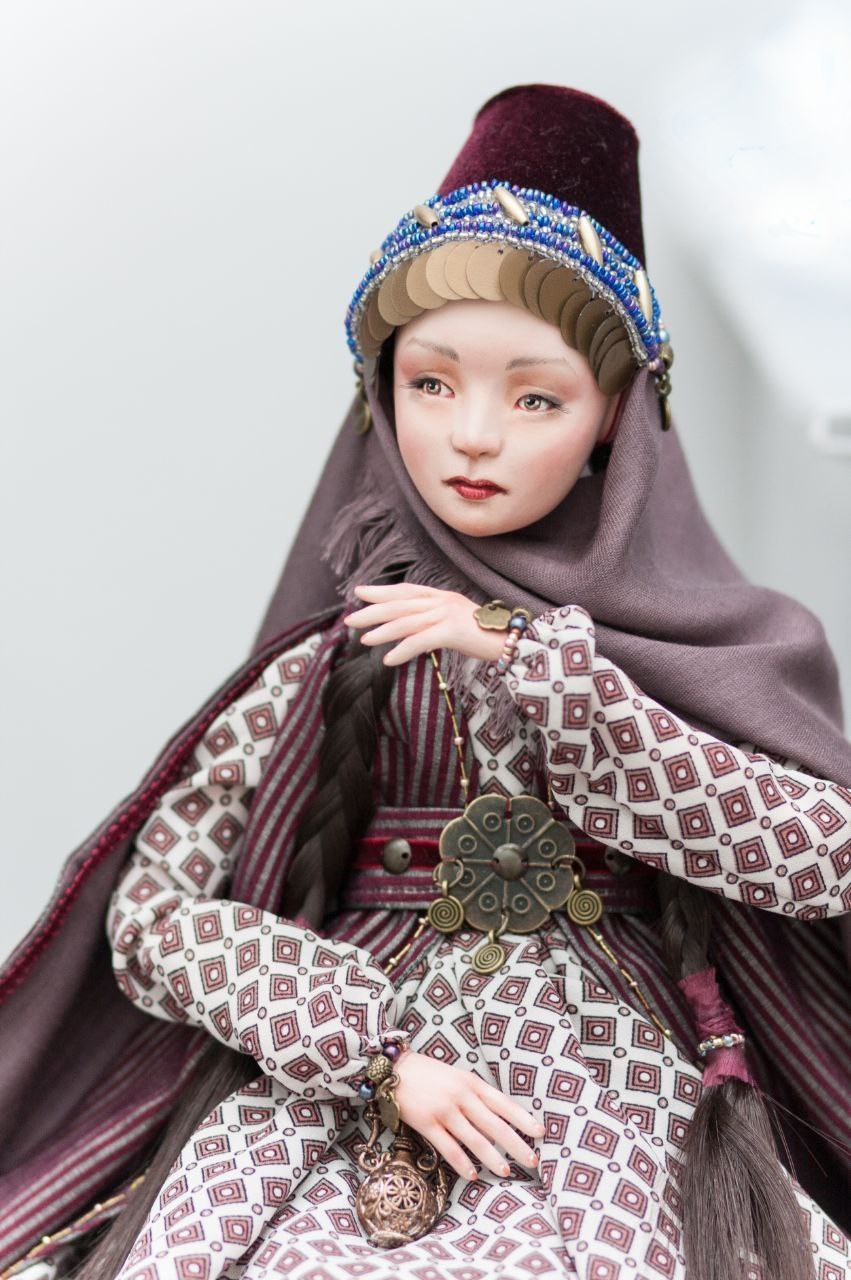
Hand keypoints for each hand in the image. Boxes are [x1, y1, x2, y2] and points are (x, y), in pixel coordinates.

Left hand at [343, 582, 506, 666]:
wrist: (513, 642)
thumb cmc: (485, 637)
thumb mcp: (456, 623)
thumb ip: (435, 621)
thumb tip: (412, 629)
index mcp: (442, 597)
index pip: (406, 591)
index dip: (382, 591)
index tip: (359, 592)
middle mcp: (442, 601)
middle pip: (400, 604)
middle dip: (373, 611)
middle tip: (350, 619)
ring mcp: (447, 614)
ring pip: (406, 622)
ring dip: (382, 632)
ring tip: (363, 640)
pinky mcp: (452, 631)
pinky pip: (421, 642)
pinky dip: (403, 651)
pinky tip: (389, 660)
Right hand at [392, 1049, 544, 1180]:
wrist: (395, 1069)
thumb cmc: (430, 1075)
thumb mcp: (458, 1078)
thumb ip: (476, 1096)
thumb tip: (497, 1122)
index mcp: (472, 1083)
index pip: (504, 1103)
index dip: (523, 1119)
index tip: (540, 1133)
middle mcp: (461, 1096)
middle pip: (495, 1125)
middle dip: (515, 1144)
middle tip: (532, 1160)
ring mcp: (444, 1110)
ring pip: (475, 1139)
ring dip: (492, 1158)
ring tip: (505, 1171)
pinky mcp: (427, 1123)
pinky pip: (449, 1148)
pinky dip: (462, 1163)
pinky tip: (472, 1175)